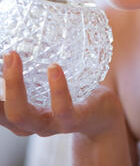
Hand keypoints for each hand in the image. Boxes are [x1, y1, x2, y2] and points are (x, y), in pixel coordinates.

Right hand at [0, 51, 121, 138]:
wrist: (103, 117)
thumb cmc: (72, 95)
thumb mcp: (48, 85)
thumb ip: (33, 71)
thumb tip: (17, 40)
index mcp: (22, 115)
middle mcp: (31, 124)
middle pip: (5, 113)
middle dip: (1, 85)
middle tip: (5, 54)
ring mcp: (51, 125)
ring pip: (24, 114)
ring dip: (14, 85)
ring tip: (13, 55)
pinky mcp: (74, 120)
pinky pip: (63, 110)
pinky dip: (56, 89)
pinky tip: (54, 67)